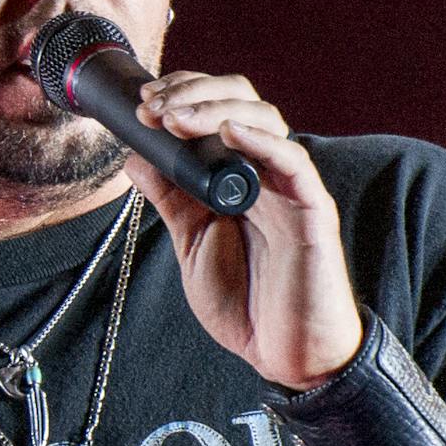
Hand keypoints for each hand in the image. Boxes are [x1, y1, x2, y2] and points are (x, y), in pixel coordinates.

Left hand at [123, 71, 361, 389]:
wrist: (285, 354)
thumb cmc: (245, 300)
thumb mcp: (191, 243)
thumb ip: (169, 199)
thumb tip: (134, 157)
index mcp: (236, 174)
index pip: (216, 110)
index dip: (183, 94)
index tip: (143, 102)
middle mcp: (265, 171)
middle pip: (241, 101)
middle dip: (194, 92)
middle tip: (153, 106)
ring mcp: (290, 187)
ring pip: (266, 120)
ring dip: (215, 110)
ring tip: (176, 118)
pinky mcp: (312, 210)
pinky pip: (293, 163)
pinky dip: (261, 140)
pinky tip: (229, 131)